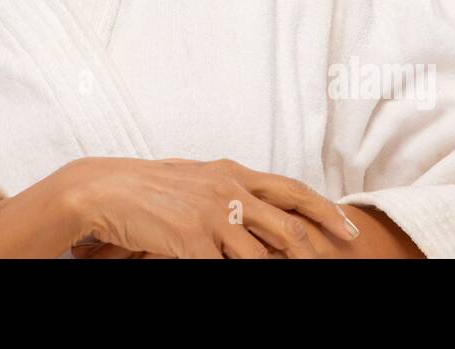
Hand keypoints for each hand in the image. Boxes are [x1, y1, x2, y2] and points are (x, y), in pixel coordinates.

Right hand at [63, 156, 359, 258]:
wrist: (105, 189)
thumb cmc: (148, 186)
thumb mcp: (196, 180)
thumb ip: (227, 191)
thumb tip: (254, 208)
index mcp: (232, 173)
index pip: (292, 190)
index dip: (325, 211)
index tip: (349, 228)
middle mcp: (228, 190)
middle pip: (288, 227)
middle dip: (316, 252)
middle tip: (333, 264)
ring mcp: (211, 216)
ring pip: (262, 257)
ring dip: (276, 273)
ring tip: (290, 281)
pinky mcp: (191, 241)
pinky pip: (224, 271)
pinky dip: (233, 279)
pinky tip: (237, 281)